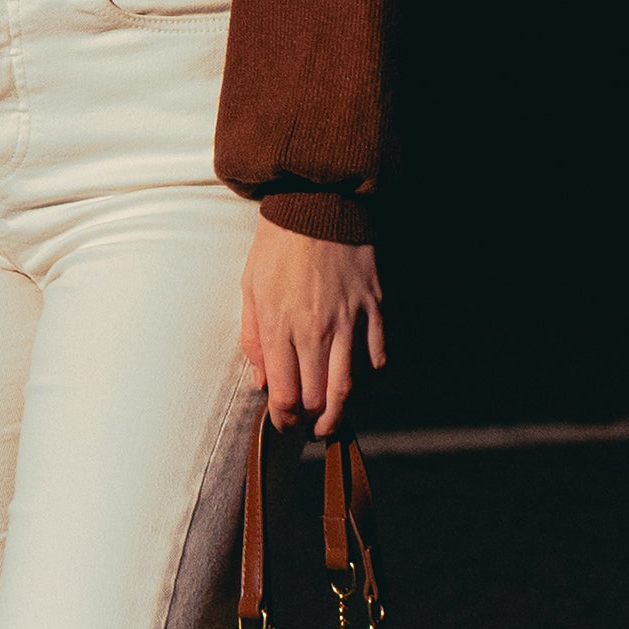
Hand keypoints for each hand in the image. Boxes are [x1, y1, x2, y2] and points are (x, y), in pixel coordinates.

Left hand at [240, 217, 383, 434]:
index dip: (283, 418)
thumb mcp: (250, 288)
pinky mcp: (375, 308)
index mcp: (280, 325)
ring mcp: (350, 321)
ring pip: (349, 387)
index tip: (282, 422)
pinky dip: (369, 377)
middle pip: (317, 398)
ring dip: (339, 412)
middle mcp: (316, 330)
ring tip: (331, 421)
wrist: (319, 202)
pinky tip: (358, 380)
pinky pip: (378, 357)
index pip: (284, 394)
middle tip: (306, 426)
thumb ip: (253, 339)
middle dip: (309, 421)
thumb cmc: (278, 245)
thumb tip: (261, 380)